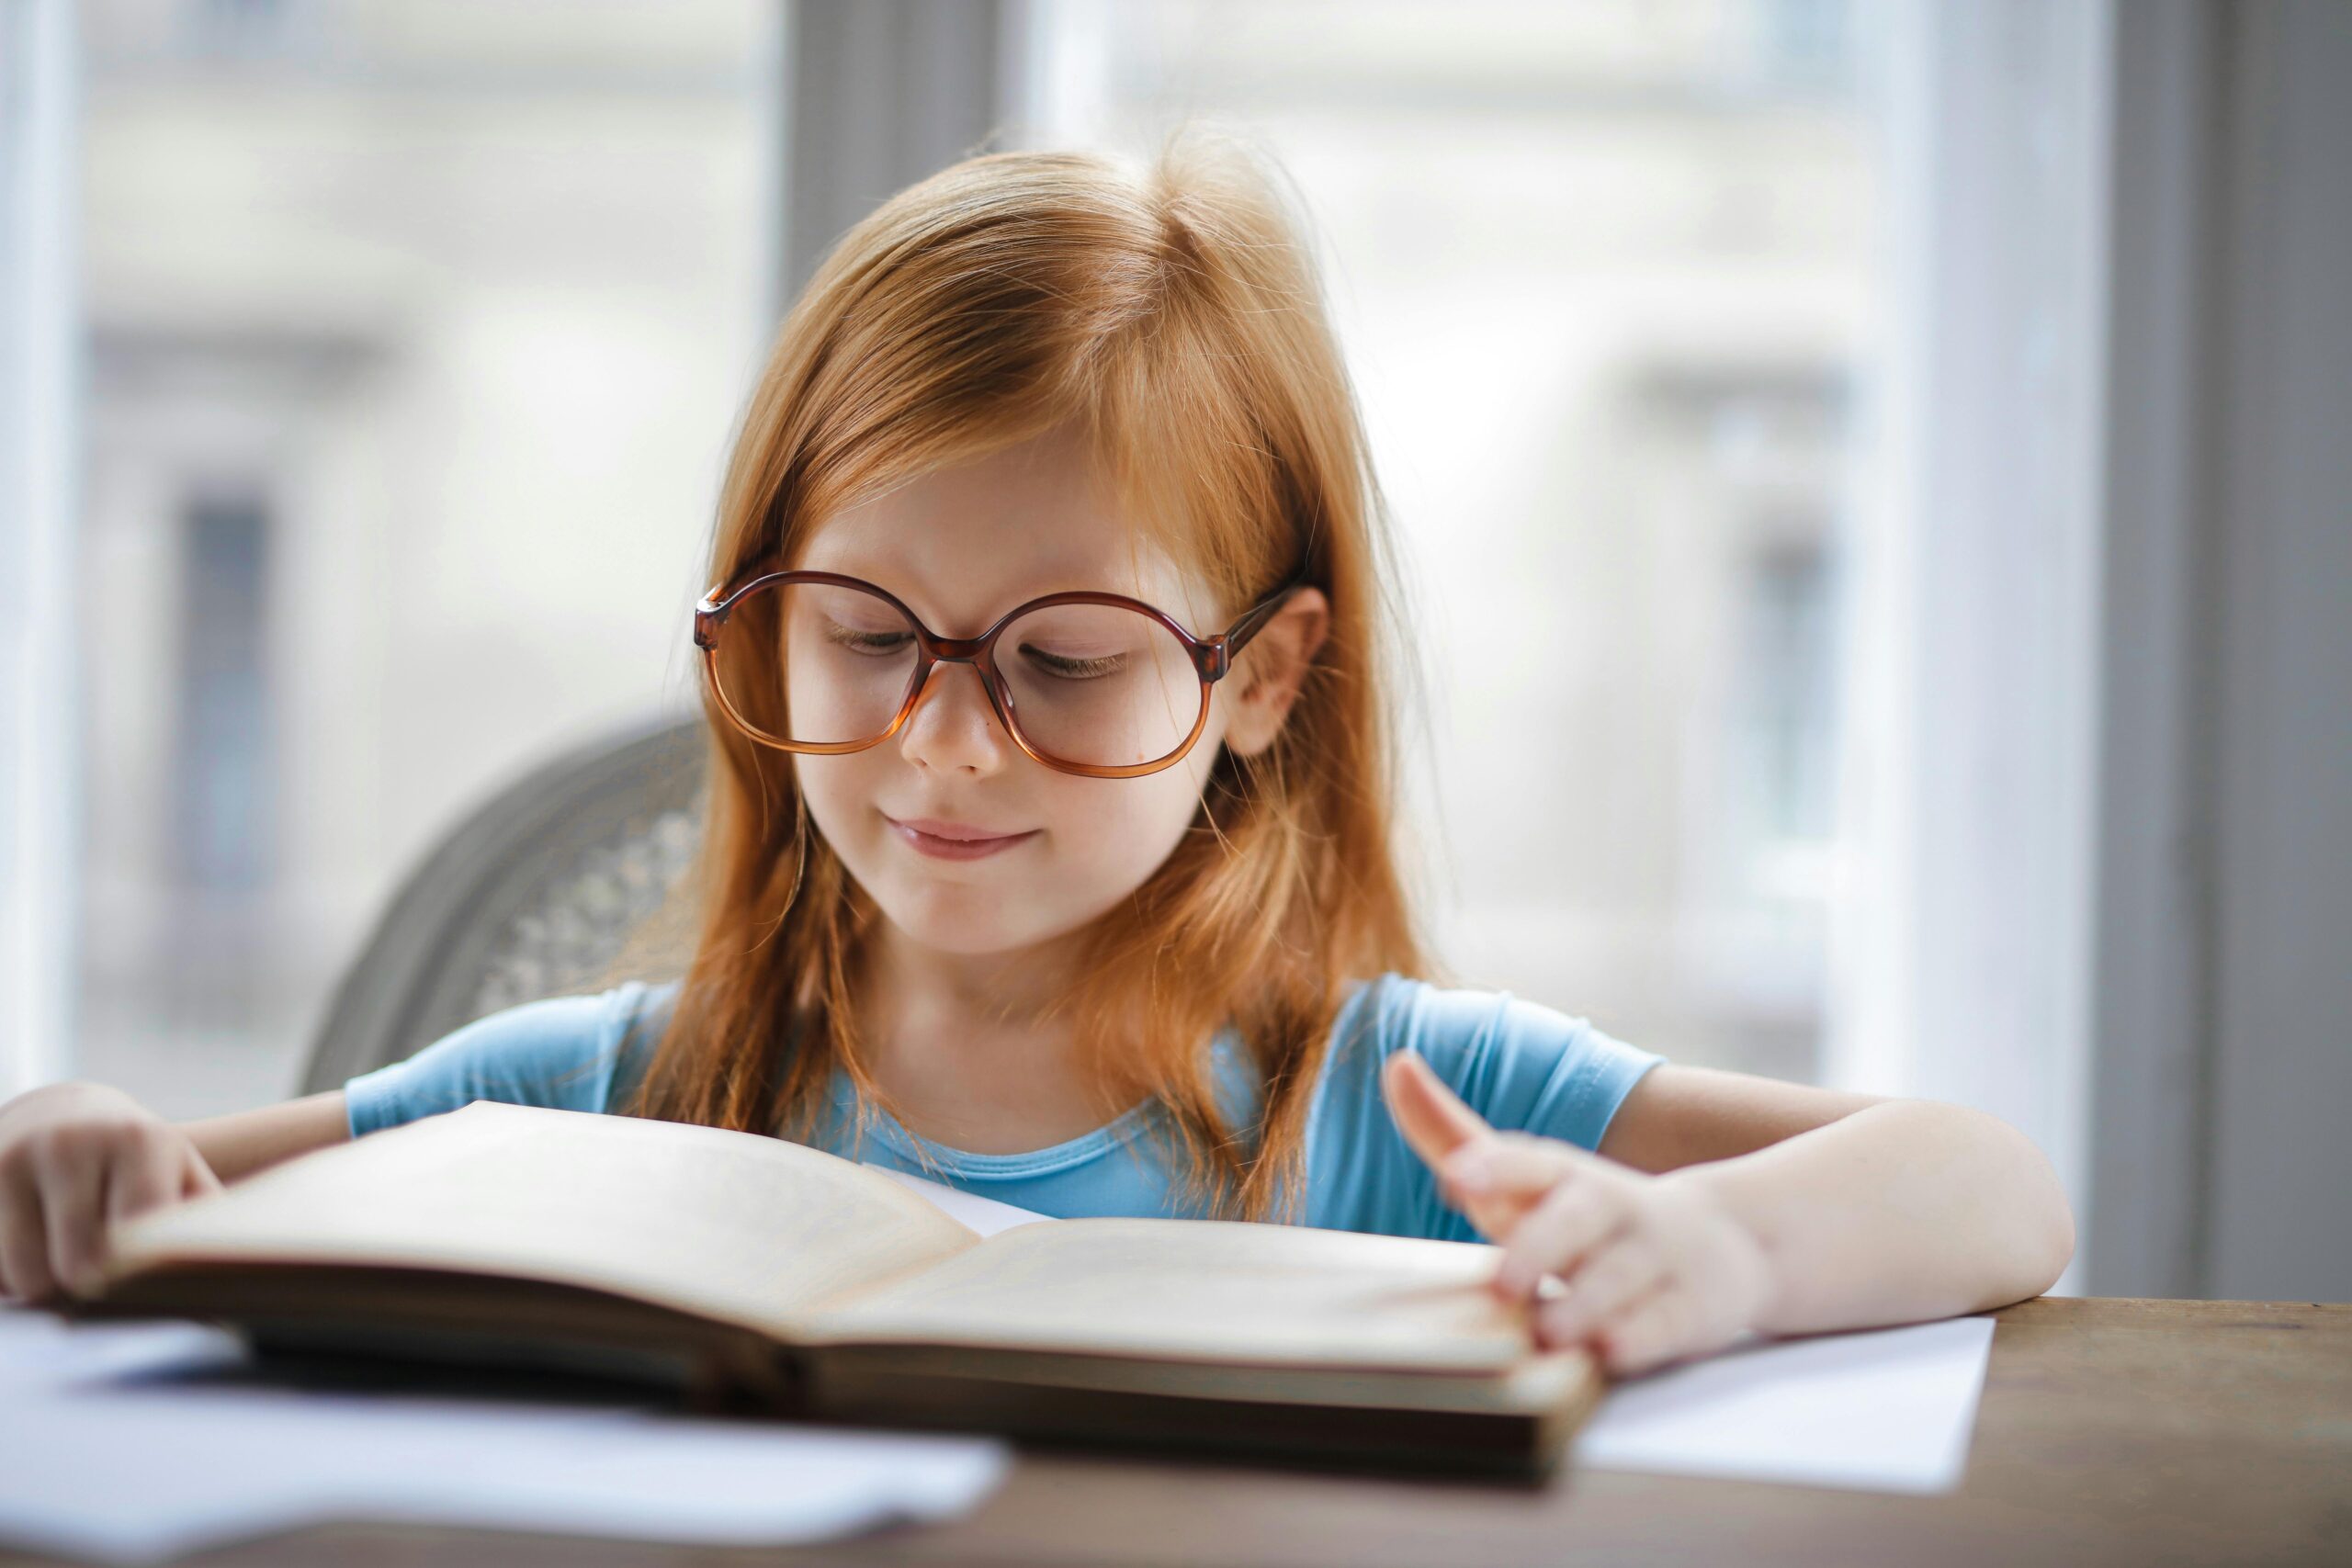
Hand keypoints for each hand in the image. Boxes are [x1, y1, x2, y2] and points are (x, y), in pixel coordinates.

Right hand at [0, 1082, 220, 1303]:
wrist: (60, 1114)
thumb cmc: (136, 1162)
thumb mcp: (178, 1176)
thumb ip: (201, 1230)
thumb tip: (224, 1314)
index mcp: (138, 1141)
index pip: (136, 1234)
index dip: (138, 1277)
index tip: (141, 1295)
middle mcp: (70, 1143)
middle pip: (74, 1267)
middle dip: (88, 1292)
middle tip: (99, 1285)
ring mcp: (11, 1158)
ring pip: (21, 1275)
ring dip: (41, 1288)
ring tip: (61, 1260)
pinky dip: (5, 1276)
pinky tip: (23, 1248)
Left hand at [1381, 1049, 1773, 1376]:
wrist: (1728, 1240)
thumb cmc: (1588, 1216)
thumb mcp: (1524, 1179)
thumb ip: (1453, 1133)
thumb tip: (1396, 1065)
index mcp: (1564, 1175)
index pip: (1531, 1162)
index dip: (1497, 1167)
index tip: (1459, 1177)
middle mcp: (1610, 1208)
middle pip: (1577, 1218)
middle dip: (1541, 1247)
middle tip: (1504, 1284)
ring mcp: (1655, 1257)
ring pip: (1619, 1277)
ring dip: (1584, 1303)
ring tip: (1548, 1332)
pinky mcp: (1689, 1309)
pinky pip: (1664, 1325)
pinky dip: (1638, 1339)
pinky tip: (1611, 1352)